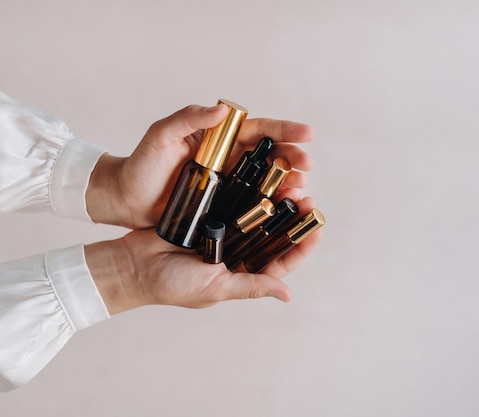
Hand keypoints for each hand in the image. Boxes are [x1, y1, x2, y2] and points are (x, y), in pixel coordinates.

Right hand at [85, 197, 321, 313]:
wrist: (132, 265)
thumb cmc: (172, 285)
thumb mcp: (215, 288)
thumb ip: (251, 287)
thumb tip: (287, 295)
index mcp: (241, 274)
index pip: (280, 261)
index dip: (301, 247)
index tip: (318, 229)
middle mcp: (236, 253)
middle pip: (271, 234)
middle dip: (291, 218)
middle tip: (307, 198)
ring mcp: (223, 232)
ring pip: (256, 215)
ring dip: (274, 201)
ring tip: (291, 184)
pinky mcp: (208, 214)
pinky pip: (233, 201)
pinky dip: (248, 191)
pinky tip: (262, 177)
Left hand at [86, 104, 314, 228]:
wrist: (124, 199)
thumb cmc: (141, 164)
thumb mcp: (161, 135)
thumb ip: (188, 119)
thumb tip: (221, 110)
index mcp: (219, 138)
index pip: (257, 130)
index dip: (284, 131)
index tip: (308, 133)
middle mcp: (228, 159)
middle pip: (269, 156)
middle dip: (292, 158)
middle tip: (307, 166)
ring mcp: (228, 183)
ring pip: (266, 180)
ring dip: (288, 183)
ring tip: (302, 189)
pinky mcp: (223, 206)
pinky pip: (252, 203)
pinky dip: (272, 205)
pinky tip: (285, 209)